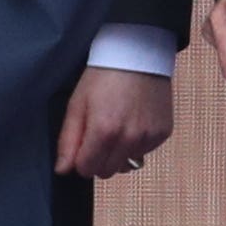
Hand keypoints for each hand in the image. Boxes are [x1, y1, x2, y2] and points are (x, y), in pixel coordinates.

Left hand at [59, 59, 175, 180]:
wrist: (137, 54)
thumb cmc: (104, 75)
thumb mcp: (77, 104)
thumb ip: (68, 140)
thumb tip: (62, 170)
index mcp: (104, 131)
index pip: (87, 169)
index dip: (80, 159)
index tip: (82, 144)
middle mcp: (129, 138)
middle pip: (107, 171)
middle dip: (98, 159)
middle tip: (98, 134)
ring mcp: (149, 137)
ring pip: (127, 164)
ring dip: (119, 153)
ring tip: (118, 125)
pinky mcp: (163, 133)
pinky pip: (144, 152)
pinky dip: (136, 143)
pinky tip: (133, 120)